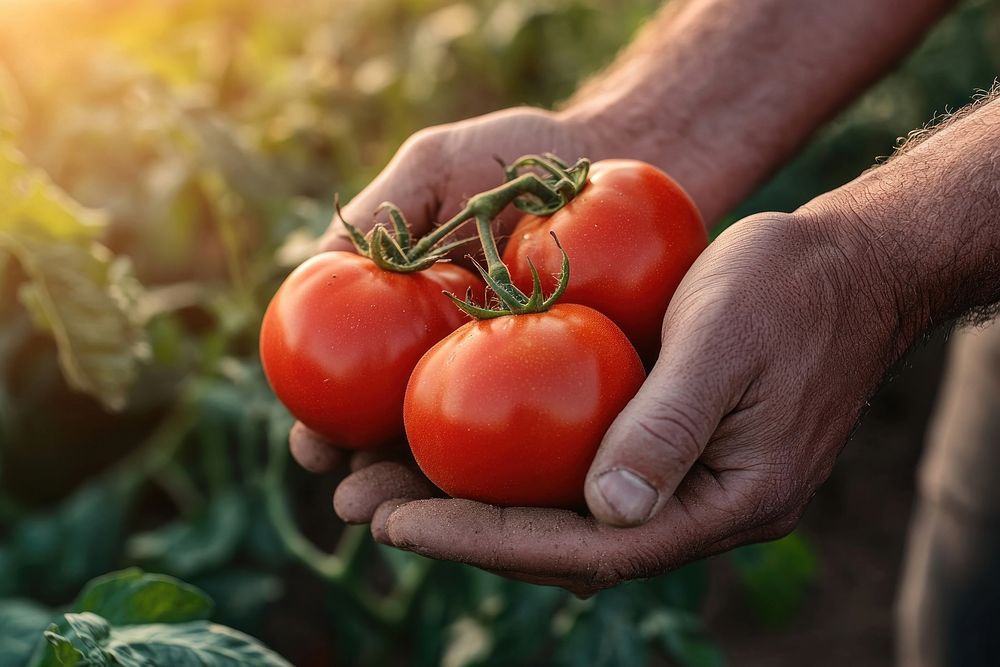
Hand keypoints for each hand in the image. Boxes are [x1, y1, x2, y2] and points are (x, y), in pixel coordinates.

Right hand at [288, 107, 599, 492]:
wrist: (616, 156)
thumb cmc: (518, 154)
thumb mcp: (437, 166)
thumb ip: (382, 214)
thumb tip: (313, 269)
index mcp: (413, 324)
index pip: (355, 389)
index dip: (325, 425)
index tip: (311, 445)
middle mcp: (458, 365)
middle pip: (404, 441)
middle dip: (374, 481)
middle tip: (355, 506)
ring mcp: (520, 387)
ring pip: (470, 462)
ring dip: (435, 501)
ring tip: (411, 525)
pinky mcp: (581, 393)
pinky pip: (551, 443)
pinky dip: (527, 478)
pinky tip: (515, 507)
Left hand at [358, 210, 912, 594]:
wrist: (851, 266)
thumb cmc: (793, 288)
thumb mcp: (726, 342)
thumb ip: (669, 426)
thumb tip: (603, 513)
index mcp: (724, 501)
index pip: (586, 545)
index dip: (483, 539)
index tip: (395, 522)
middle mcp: (699, 508)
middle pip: (563, 543)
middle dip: (460, 531)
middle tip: (360, 507)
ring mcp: (686, 482)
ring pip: (564, 515)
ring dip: (476, 505)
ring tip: (382, 485)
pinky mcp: (672, 448)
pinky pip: (579, 474)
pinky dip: (516, 471)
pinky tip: (458, 448)